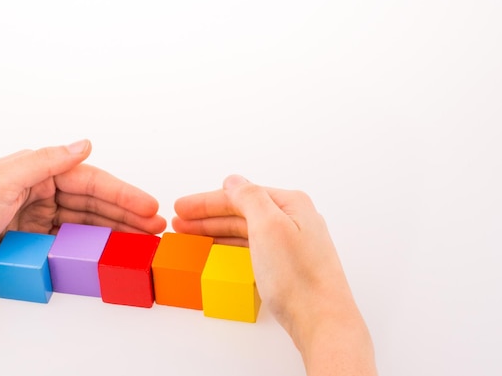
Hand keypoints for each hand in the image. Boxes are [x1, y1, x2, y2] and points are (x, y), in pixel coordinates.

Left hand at [0, 140, 165, 281]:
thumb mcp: (2, 180)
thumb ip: (46, 162)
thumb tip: (84, 144)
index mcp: (38, 173)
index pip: (90, 182)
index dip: (123, 193)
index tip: (148, 205)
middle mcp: (43, 193)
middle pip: (95, 204)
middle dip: (128, 214)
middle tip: (156, 228)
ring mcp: (40, 219)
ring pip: (88, 224)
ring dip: (117, 231)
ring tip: (144, 242)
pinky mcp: (36, 243)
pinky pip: (73, 244)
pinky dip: (94, 248)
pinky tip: (113, 252)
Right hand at [173, 175, 376, 375]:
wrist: (321, 320)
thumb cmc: (298, 276)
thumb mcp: (269, 226)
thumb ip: (249, 198)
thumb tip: (234, 181)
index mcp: (291, 205)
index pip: (240, 195)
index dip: (207, 201)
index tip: (182, 206)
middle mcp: (294, 220)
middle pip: (241, 212)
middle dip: (208, 216)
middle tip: (181, 222)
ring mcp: (292, 244)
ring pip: (246, 231)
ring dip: (217, 231)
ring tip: (193, 236)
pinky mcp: (289, 266)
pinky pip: (253, 247)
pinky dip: (232, 247)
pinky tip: (220, 251)